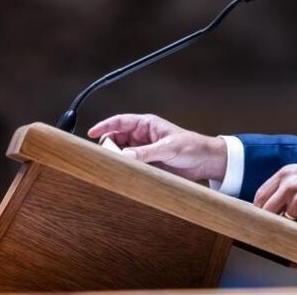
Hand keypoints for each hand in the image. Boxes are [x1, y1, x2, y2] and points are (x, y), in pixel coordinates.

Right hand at [88, 113, 226, 182]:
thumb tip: (125, 156)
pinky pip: (130, 166)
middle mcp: (142, 137)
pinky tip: (122, 175)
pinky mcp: (147, 165)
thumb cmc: (191, 147)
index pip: (120, 122)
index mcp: (146, 125)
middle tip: (104, 158)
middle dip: (108, 147)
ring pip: (121, 154)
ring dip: (116, 160)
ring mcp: (143, 152)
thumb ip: (147, 152)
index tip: (91, 133)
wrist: (205, 162)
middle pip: (116, 139)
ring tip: (112, 168)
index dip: (104, 126)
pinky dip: (124, 170)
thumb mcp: (169, 148)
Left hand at [254, 157, 296, 226]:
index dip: (259, 209)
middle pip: (267, 211)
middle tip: (274, 226)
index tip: (259, 217)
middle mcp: (289, 186)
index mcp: (284, 174)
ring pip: (284, 222)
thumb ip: (285, 185)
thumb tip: (271, 205)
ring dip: (291, 225)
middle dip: (270, 220)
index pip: (260, 196)